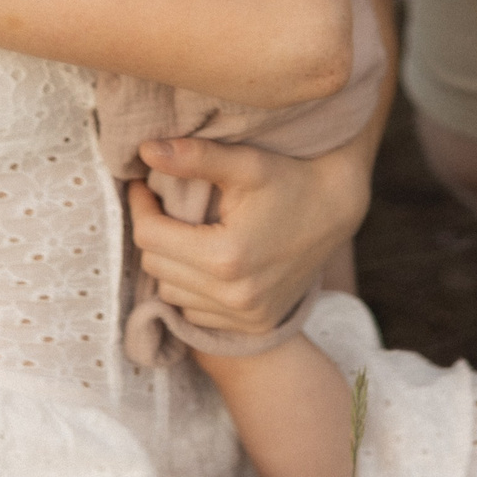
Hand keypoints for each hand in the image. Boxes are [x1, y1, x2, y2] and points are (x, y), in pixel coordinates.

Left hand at [127, 135, 370, 334]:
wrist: (336, 209)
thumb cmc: (290, 178)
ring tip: (183, 231)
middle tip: (159, 204)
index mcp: (227, 257)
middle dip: (153, 232)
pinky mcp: (254, 326)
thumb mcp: (245, 163)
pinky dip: (191, 288)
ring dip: (170, 262)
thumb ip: (196, 157)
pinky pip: (195, 312)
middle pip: (156, 266)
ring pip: (171, 292)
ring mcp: (245, 316)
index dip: (139, 206)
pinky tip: (205, 260)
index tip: (142, 185)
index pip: (150, 237)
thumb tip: (146, 151)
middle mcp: (234, 296)